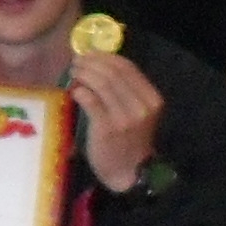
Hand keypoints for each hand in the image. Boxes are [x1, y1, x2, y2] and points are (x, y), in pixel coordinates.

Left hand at [69, 51, 166, 194]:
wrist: (128, 171)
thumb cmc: (128, 139)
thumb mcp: (136, 112)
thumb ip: (124, 90)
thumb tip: (97, 63)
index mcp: (152, 99)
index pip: (128, 68)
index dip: (105, 57)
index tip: (89, 54)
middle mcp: (142, 106)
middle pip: (113, 73)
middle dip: (91, 63)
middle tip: (76, 62)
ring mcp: (125, 117)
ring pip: (101, 83)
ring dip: (83, 73)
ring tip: (73, 73)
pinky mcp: (107, 127)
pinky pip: (90, 100)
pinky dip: (79, 90)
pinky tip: (73, 90)